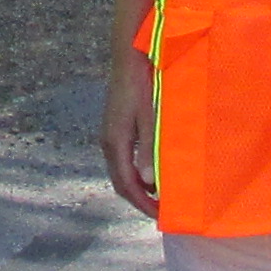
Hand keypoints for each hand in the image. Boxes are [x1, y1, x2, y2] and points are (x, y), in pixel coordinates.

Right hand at [100, 46, 160, 220]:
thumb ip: (149, 149)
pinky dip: (136, 171)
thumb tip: (148, 182)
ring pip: (121, 170)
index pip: (126, 184)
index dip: (142, 203)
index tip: (161, 216)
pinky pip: (123, 158)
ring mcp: (111, 133)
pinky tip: (152, 170)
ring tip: (160, 195)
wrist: (130, 54)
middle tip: (162, 211)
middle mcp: (109, 141)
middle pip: (120, 181)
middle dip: (139, 199)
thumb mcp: (150, 117)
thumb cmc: (143, 83)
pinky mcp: (116, 126)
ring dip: (138, 186)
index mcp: (115, 142)